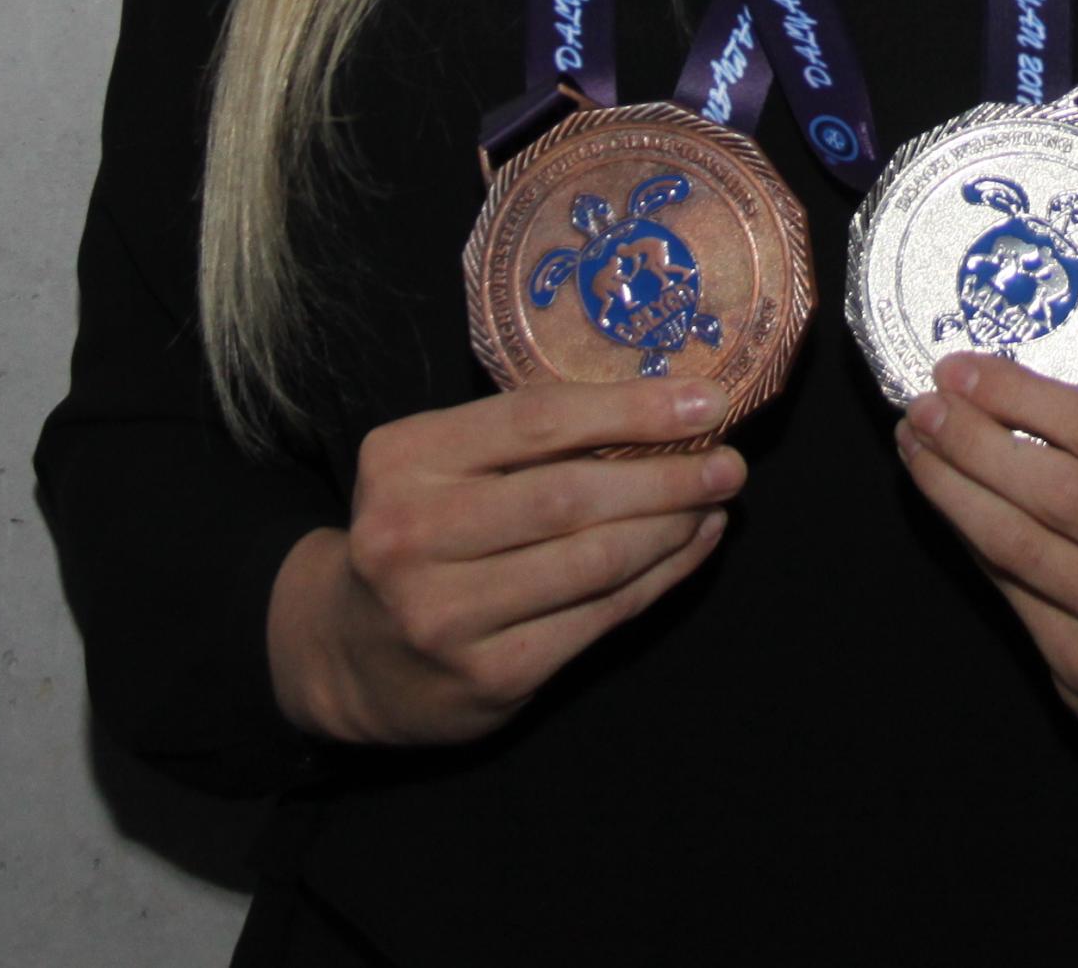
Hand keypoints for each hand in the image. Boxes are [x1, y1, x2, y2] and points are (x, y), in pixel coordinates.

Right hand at [268, 379, 744, 746]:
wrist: (347, 653)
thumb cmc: (418, 534)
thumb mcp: (436, 467)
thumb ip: (522, 441)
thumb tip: (662, 407)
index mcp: (403, 460)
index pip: (536, 420)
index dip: (631, 409)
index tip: (706, 400)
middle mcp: (413, 534)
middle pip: (570, 496)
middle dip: (667, 476)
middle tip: (729, 462)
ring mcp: (447, 614)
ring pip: (593, 562)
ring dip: (672, 528)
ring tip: (714, 503)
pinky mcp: (487, 676)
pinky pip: (597, 620)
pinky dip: (657, 580)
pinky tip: (689, 550)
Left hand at [894, 353, 1077, 771]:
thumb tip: (1007, 401)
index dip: (1024, 396)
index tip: (965, 368)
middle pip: (1058, 491)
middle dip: (974, 440)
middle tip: (925, 406)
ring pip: (1022, 546)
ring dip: (954, 488)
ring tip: (917, 447)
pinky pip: (1013, 593)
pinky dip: (971, 540)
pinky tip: (948, 505)